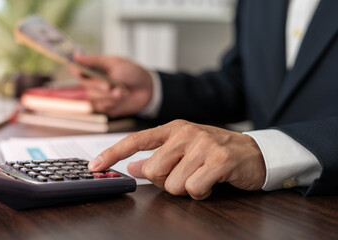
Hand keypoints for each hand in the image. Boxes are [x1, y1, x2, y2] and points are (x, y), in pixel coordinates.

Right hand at [70, 54, 152, 116]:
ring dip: (108, 95)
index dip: (76, 71)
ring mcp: (100, 96)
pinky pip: (102, 107)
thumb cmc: (132, 73)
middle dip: (98, 86)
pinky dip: (112, 103)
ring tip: (122, 91)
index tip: (77, 71)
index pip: (78, 71)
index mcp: (95, 70)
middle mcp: (95, 83)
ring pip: (94, 98)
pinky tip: (122, 97)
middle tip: (108, 86)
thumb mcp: (114, 63)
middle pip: (85, 86)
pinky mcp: (106, 107)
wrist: (148, 89)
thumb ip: (94, 61)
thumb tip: (76, 55)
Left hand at [89, 120, 265, 199]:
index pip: (136, 140)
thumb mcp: (183, 150)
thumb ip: (157, 157)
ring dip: (185, 189)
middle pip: (152, 170)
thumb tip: (132, 168)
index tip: (94, 166)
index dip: (113, 154)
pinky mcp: (220, 160)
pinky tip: (211, 183)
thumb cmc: (214, 151)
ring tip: (200, 178)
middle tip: (183, 176)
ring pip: (173, 184)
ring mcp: (203, 145)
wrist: (253, 151)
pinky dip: (201, 194)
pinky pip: (194, 189)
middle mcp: (186, 133)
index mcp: (174, 128)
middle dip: (165, 182)